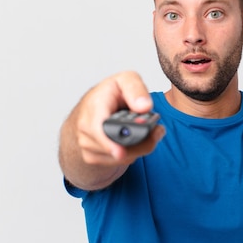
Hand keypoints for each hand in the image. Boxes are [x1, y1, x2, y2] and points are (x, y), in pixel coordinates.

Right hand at [59, 71, 164, 188]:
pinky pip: (117, 163)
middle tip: (157, 132)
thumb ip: (136, 89)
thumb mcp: (126, 79)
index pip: (98, 126)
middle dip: (139, 144)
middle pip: (114, 147)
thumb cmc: (112, 93)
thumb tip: (144, 107)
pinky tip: (134, 142)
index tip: (121, 152)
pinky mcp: (92, 156)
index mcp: (95, 104)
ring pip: (120, 157)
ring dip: (139, 148)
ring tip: (148, 133)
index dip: (108, 141)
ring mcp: (86, 143)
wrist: (95, 107)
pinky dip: (131, 154)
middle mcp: (86, 126)